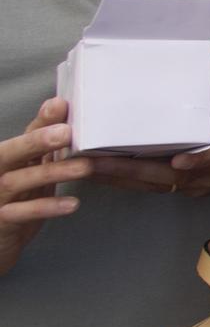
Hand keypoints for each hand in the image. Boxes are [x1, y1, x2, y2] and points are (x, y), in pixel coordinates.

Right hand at [0, 99, 88, 277]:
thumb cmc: (17, 201)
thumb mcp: (30, 171)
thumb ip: (43, 146)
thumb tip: (63, 108)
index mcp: (5, 159)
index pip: (22, 135)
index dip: (41, 121)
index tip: (61, 104)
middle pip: (9, 153)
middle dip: (36, 141)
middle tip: (66, 132)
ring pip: (18, 182)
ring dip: (52, 173)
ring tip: (84, 167)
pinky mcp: (1, 222)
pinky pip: (21, 214)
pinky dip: (46, 207)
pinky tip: (72, 204)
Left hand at [87, 76, 209, 197]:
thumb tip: (192, 50)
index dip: (199, 158)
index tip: (181, 161)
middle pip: (166, 175)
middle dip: (123, 169)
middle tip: (87, 161)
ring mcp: (198, 183)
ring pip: (153, 185)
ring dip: (116, 178)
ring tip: (81, 167)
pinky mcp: (188, 189)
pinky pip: (153, 187)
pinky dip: (125, 180)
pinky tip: (99, 172)